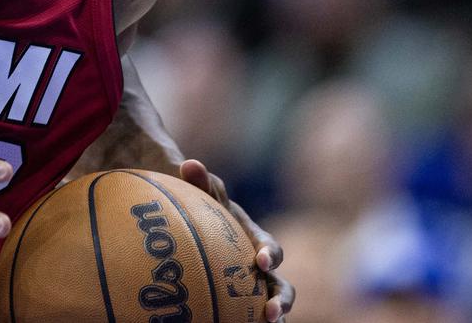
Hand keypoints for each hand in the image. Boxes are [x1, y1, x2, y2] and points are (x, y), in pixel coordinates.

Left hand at [180, 159, 293, 322]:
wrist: (191, 214)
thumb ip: (201, 180)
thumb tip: (189, 164)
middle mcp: (259, 266)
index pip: (270, 248)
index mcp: (256, 239)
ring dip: (273, 317)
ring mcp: (251, 285)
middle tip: (271, 313)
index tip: (262, 262)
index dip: (271, 255)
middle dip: (282, 300)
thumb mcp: (202, 190)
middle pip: (281, 287)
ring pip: (270, 307)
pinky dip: (244, 320)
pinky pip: (244, 314)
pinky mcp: (237, 300)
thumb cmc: (200, 201)